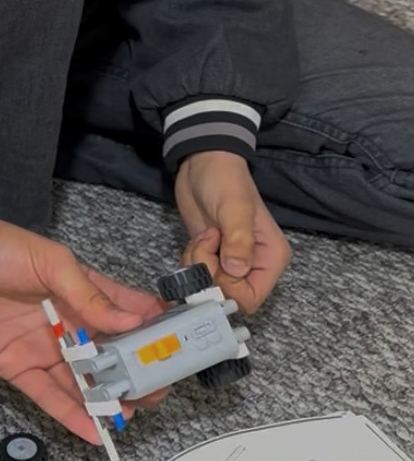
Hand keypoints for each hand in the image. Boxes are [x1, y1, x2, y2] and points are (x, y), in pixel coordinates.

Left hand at [0, 205, 168, 446]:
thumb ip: (88, 293)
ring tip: (133, 413)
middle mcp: (67, 320)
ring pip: (85, 380)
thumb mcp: (48, 260)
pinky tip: (96, 431)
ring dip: (110, 398)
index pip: (127, 311)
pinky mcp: (18, 368)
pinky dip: (73, 416)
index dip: (154, 329)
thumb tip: (129, 323)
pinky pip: (51, 397)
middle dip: (137, 371)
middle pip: (112, 352)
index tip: (179, 346)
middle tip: (158, 388)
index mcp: (80, 288)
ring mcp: (44, 347)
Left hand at [174, 150, 291, 312]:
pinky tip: (195, 240)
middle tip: (204, 244)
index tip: (215, 261)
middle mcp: (253, 266)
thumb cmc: (225, 181)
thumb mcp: (235, 209)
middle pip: (227, 295)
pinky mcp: (210, 257)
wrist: (203, 163)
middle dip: (209, 274)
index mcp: (270, 259)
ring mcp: (230, 262)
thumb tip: (236, 271)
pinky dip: (189, 263)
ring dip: (197, 266)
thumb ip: (238, 242)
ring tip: (201, 237)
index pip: (251, 298)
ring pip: (208, 287)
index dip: (228, 288)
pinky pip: (197, 276)